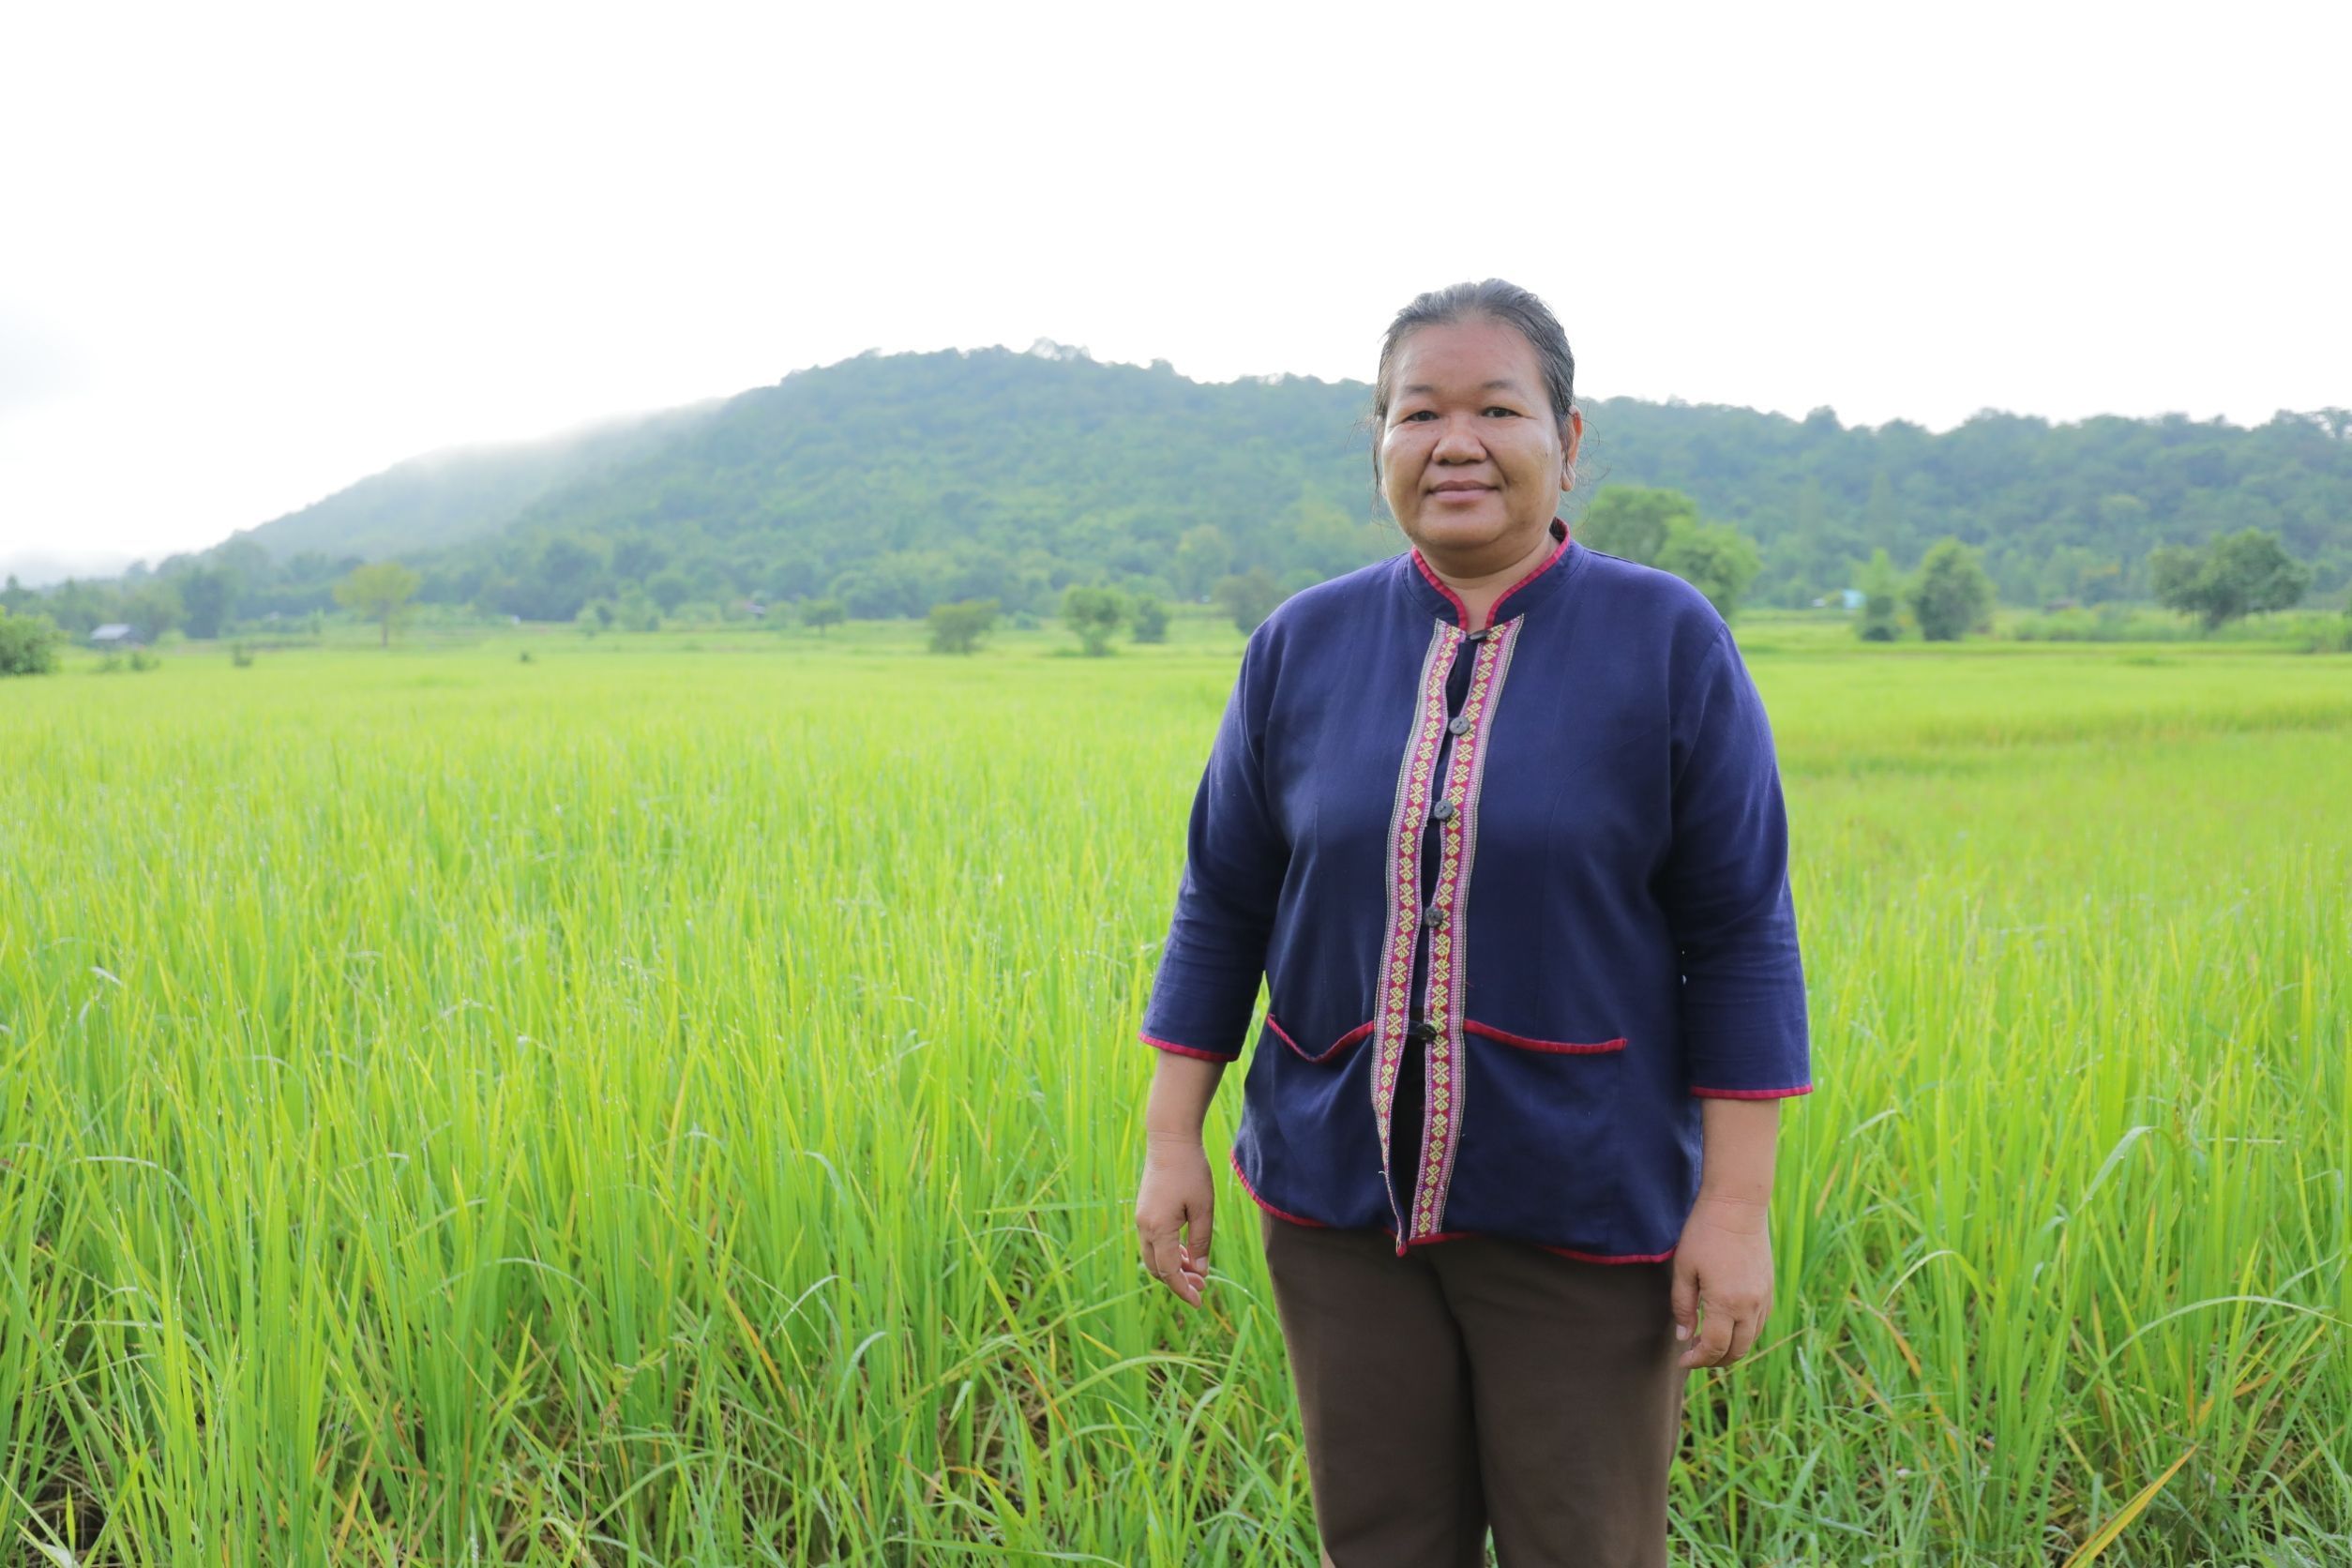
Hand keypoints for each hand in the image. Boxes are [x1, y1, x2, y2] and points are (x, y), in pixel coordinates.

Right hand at [1134, 1135, 1214, 1307]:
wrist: (1170, 1140)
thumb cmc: (1191, 1172)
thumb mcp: (1203, 1209)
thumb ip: (1201, 1243)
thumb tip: (1200, 1272)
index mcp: (1158, 1228)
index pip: (1169, 1272)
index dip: (1183, 1290)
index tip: (1198, 1302)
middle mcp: (1144, 1227)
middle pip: (1157, 1268)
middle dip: (1178, 1281)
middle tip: (1202, 1286)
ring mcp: (1141, 1219)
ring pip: (1154, 1256)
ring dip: (1173, 1267)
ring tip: (1197, 1270)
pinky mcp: (1144, 1211)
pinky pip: (1153, 1242)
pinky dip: (1168, 1252)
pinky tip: (1186, 1252)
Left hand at [1671, 1193, 1772, 1369]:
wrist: (1737, 1205)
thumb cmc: (1704, 1234)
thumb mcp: (1684, 1269)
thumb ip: (1683, 1306)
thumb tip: (1685, 1337)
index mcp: (1726, 1303)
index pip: (1714, 1348)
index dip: (1697, 1360)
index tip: (1682, 1360)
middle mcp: (1750, 1306)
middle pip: (1737, 1351)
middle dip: (1714, 1360)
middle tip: (1694, 1355)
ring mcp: (1764, 1297)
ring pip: (1751, 1339)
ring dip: (1731, 1348)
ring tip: (1708, 1342)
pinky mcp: (1769, 1288)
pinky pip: (1760, 1322)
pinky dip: (1744, 1332)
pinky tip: (1726, 1324)